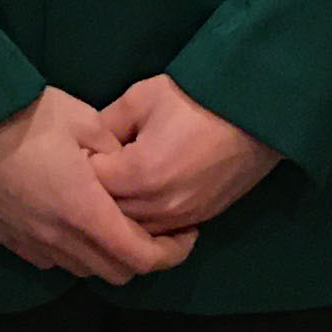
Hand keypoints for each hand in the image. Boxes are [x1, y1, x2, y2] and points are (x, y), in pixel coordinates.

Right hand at [0, 90, 194, 282]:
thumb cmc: (25, 115)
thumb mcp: (85, 121)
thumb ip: (117, 155)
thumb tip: (130, 172)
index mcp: (84, 211)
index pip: (141, 257)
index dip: (172, 253)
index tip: (185, 234)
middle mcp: (58, 239)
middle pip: (115, 273)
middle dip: (143, 257)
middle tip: (156, 229)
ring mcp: (29, 244)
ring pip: (83, 270)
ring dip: (105, 255)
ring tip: (113, 224)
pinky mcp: (5, 240)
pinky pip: (50, 260)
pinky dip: (71, 250)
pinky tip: (71, 221)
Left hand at [91, 76, 283, 233]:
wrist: (254, 113)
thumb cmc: (195, 99)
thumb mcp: (141, 98)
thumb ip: (104, 123)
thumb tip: (82, 142)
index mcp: (139, 173)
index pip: (89, 184)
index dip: (79, 167)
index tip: (77, 152)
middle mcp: (158, 205)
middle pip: (107, 214)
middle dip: (94, 194)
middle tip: (90, 171)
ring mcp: (181, 217)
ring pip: (132, 231)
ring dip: (118, 213)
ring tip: (114, 186)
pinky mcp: (199, 220)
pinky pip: (159, 233)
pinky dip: (144, 223)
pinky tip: (139, 202)